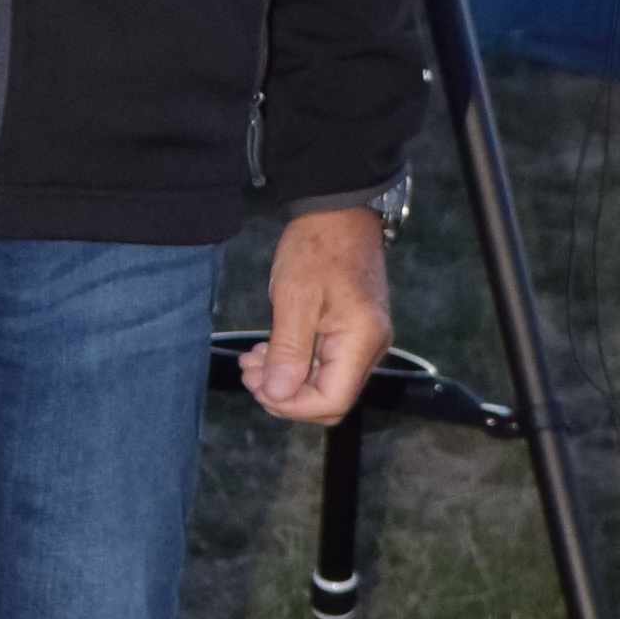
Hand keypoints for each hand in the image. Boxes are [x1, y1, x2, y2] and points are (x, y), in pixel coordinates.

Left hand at [239, 200, 390, 427]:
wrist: (338, 213)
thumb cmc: (317, 248)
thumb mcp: (294, 299)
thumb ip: (287, 352)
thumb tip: (276, 395)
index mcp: (361, 341)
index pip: (331, 402)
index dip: (291, 405)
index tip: (257, 386)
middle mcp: (370, 349)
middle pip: (330, 400)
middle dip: (285, 395)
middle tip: (249, 373)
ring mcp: (364, 343)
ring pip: (325, 385)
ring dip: (285, 380)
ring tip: (252, 361)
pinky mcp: (353, 335)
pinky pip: (325, 366)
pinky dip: (295, 365)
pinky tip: (268, 352)